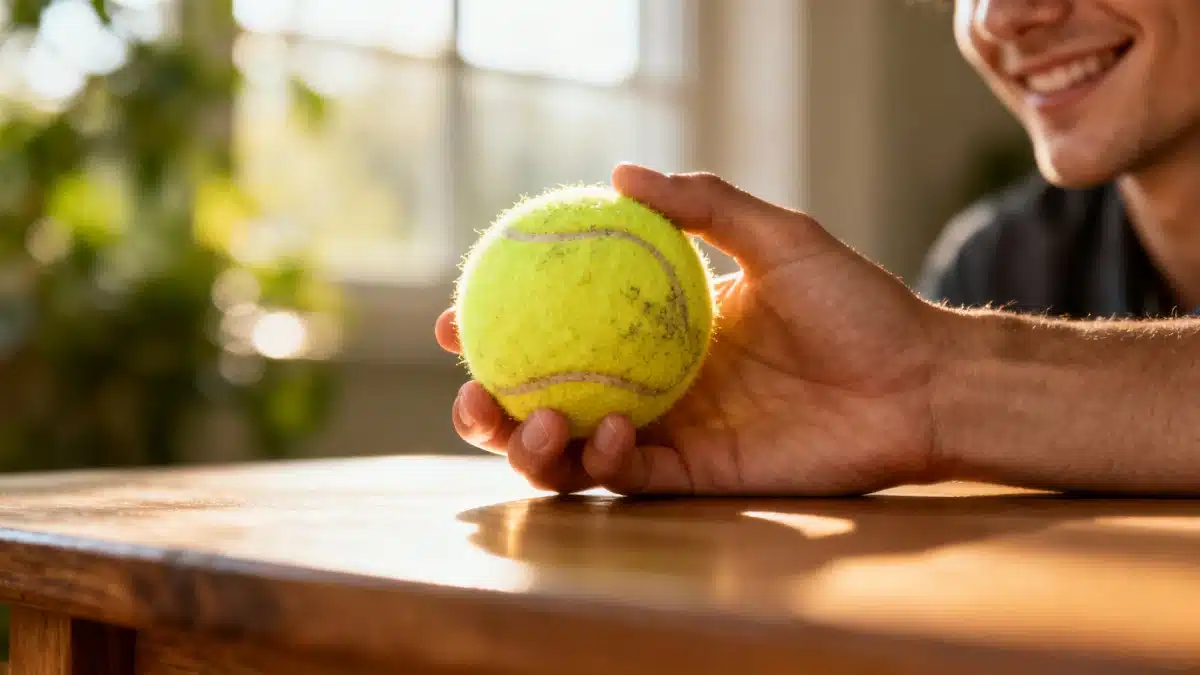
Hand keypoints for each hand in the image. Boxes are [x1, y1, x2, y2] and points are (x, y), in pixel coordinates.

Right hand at [435, 164, 946, 495]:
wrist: (919, 380)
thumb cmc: (858, 305)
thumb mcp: (778, 237)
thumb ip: (705, 204)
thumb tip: (620, 173)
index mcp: (655, 328)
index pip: (560, 329)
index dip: (502, 327)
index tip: (459, 316)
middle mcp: (650, 383)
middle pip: (546, 401)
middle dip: (491, 406)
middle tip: (472, 388)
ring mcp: (672, 432)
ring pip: (573, 454)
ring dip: (532, 447)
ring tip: (528, 420)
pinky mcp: (700, 477)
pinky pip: (632, 478)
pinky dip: (607, 461)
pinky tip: (616, 429)